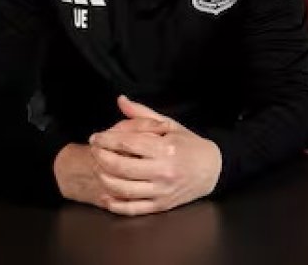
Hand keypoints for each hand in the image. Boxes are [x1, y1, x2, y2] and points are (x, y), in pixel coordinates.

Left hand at [84, 95, 221, 215]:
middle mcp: (163, 171)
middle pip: (120, 166)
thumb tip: (121, 100)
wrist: (214, 170)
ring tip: (98, 169)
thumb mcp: (170, 125)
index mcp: (166, 148)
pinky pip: (131, 208)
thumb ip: (143, 114)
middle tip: (93, 151)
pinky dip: (114, 204)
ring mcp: (161, 190)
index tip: (96, 137)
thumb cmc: (189, 145)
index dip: (106, 139)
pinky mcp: (161, 205)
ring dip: (104, 178)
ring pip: (122, 188)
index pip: (127, 143)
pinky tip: (106, 194)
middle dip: (100, 158)